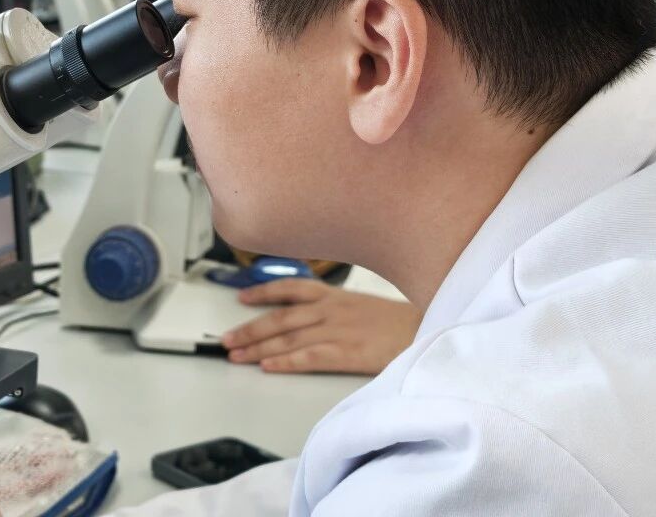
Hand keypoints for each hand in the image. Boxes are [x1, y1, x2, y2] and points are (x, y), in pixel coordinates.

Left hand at [222, 279, 420, 374]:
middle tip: (225, 339)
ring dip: (258, 347)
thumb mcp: (362, 305)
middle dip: (249, 328)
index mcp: (335, 295)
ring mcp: (339, 330)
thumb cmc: (399, 323)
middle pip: (280, 317)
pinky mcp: (348, 352)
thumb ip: (334, 308)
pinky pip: (309, 357)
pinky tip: (267, 367)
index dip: (262, 291)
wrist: (430, 331)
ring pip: (288, 337)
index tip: (241, 297)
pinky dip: (285, 361)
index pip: (290, 288)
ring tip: (236, 355)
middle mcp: (331, 309)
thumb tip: (306, 317)